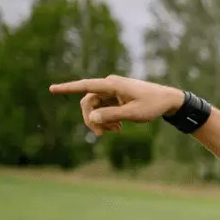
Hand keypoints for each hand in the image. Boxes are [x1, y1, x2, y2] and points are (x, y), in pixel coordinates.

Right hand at [49, 75, 184, 135]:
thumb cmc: (153, 105)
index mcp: (112, 84)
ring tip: (116, 131)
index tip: (51, 89)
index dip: (67, 88)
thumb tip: (91, 117)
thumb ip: (111, 115)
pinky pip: (104, 108)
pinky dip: (107, 119)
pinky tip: (118, 128)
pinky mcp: (116, 97)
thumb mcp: (133, 114)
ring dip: (101, 121)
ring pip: (96, 107)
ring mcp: (113, 91)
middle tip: (99, 135)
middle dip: (91, 119)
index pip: (86, 85)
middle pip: (88, 102)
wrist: (168, 100)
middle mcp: (110, 85)